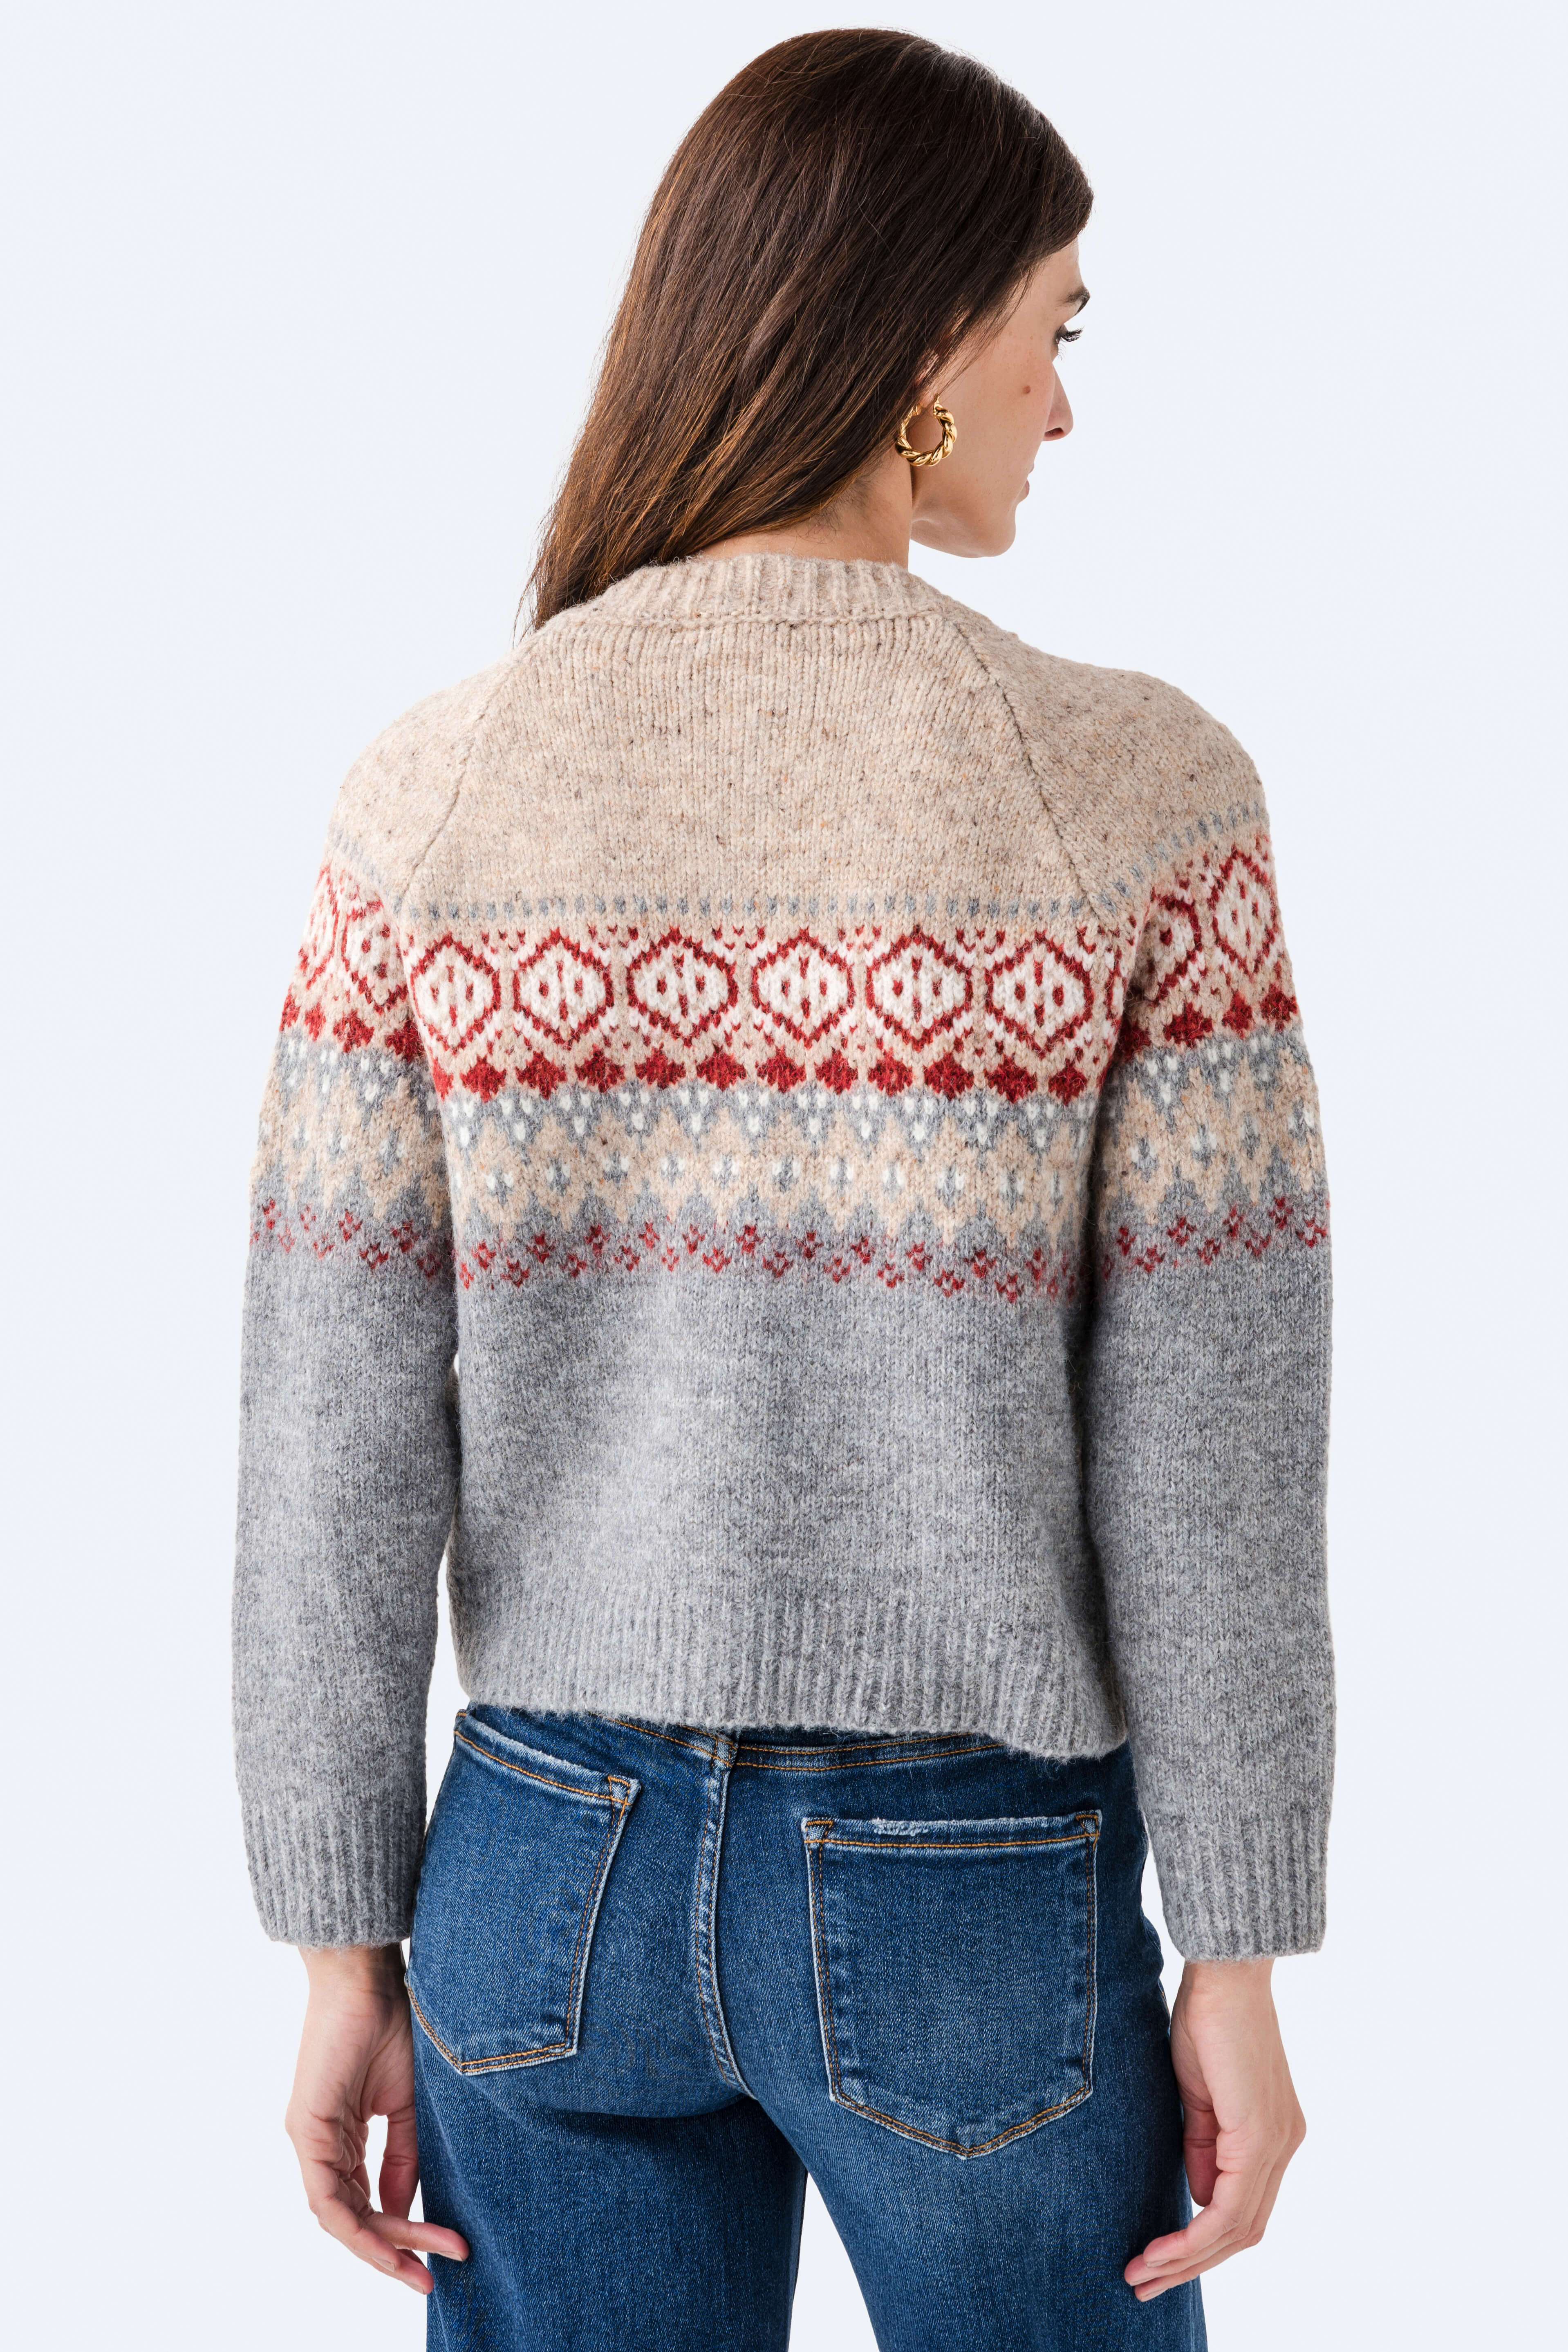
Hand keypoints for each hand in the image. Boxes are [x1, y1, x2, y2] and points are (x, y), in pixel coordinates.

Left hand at [285, 1943, 469, 2294]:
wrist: (369, 1978)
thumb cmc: (392, 2026)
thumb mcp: (408, 2105)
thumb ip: (403, 2160)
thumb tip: (401, 2215)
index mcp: (345, 2138)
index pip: (368, 2204)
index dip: (403, 2234)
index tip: (447, 2251)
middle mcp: (322, 2146)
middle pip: (353, 2219)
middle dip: (394, 2252)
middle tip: (430, 2275)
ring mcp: (310, 2140)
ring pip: (340, 2216)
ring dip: (380, 2244)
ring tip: (422, 2259)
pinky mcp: (306, 2131)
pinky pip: (326, 2196)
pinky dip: (356, 2223)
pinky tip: (388, 2234)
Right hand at [1125, 1956, 1304, 2302]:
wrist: (1226, 1974)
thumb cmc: (1208, 2020)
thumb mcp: (1199, 2095)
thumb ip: (1203, 2145)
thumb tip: (1200, 2197)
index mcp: (1272, 2136)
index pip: (1243, 2212)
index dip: (1199, 2244)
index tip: (1154, 2259)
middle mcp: (1284, 2146)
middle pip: (1243, 2232)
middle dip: (1190, 2265)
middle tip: (1143, 2283)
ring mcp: (1277, 2143)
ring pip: (1239, 2228)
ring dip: (1187, 2258)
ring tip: (1142, 2272)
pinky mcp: (1260, 2135)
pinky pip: (1232, 2207)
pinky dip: (1196, 2234)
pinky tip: (1162, 2246)